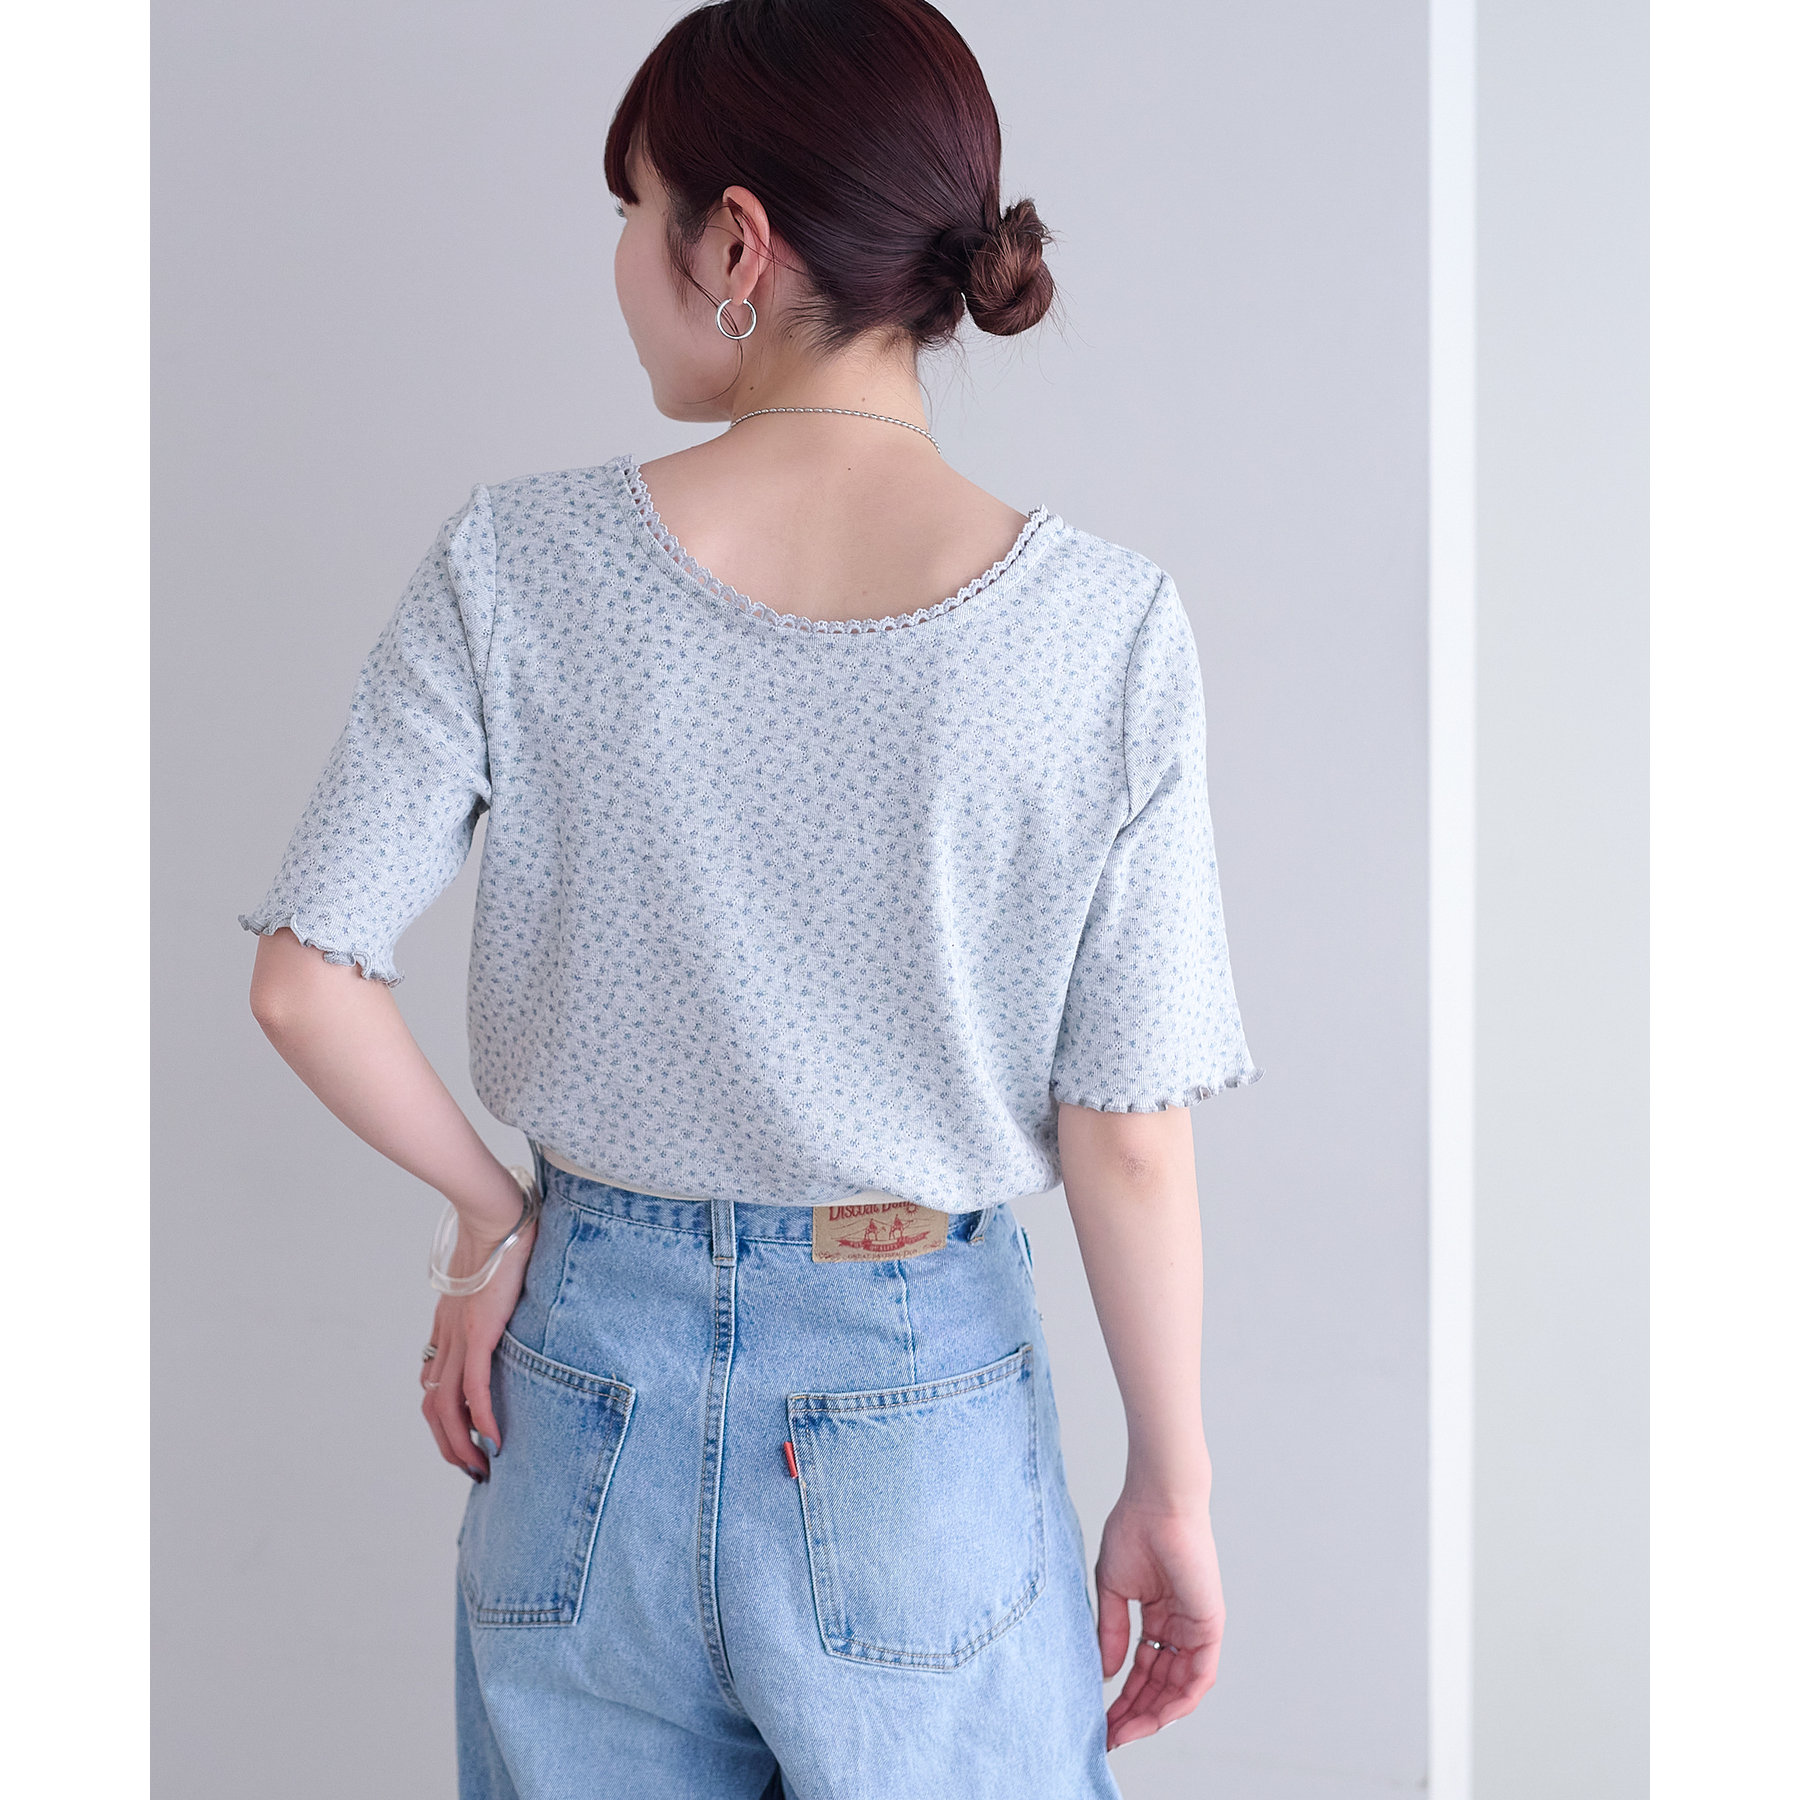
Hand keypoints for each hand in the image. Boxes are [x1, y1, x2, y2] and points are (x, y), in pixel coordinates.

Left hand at [419, 1211, 535, 1480]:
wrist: (495, 1214)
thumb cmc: (501, 1234)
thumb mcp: (494, 1274)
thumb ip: (495, 1295)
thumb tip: (510, 1297)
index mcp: (448, 1325)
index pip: (435, 1383)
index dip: (445, 1417)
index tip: (466, 1437)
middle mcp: (448, 1337)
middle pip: (433, 1406)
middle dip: (448, 1444)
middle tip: (472, 1468)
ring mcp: (460, 1337)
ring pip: (446, 1408)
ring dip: (460, 1444)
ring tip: (480, 1467)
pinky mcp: (479, 1333)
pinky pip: (473, 1390)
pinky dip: (481, 1419)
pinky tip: (495, 1440)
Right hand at [1095, 1491, 1224, 1748]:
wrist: (1155, 1503)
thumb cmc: (1133, 1531)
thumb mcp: (1113, 1590)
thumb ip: (1112, 1632)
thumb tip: (1106, 1676)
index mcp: (1157, 1617)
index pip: (1142, 1670)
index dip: (1122, 1698)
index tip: (1101, 1720)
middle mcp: (1178, 1628)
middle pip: (1158, 1685)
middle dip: (1134, 1713)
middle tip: (1110, 1735)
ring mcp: (1195, 1628)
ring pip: (1178, 1688)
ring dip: (1153, 1714)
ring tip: (1125, 1731)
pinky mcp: (1210, 1625)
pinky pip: (1199, 1675)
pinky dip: (1180, 1699)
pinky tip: (1156, 1715)